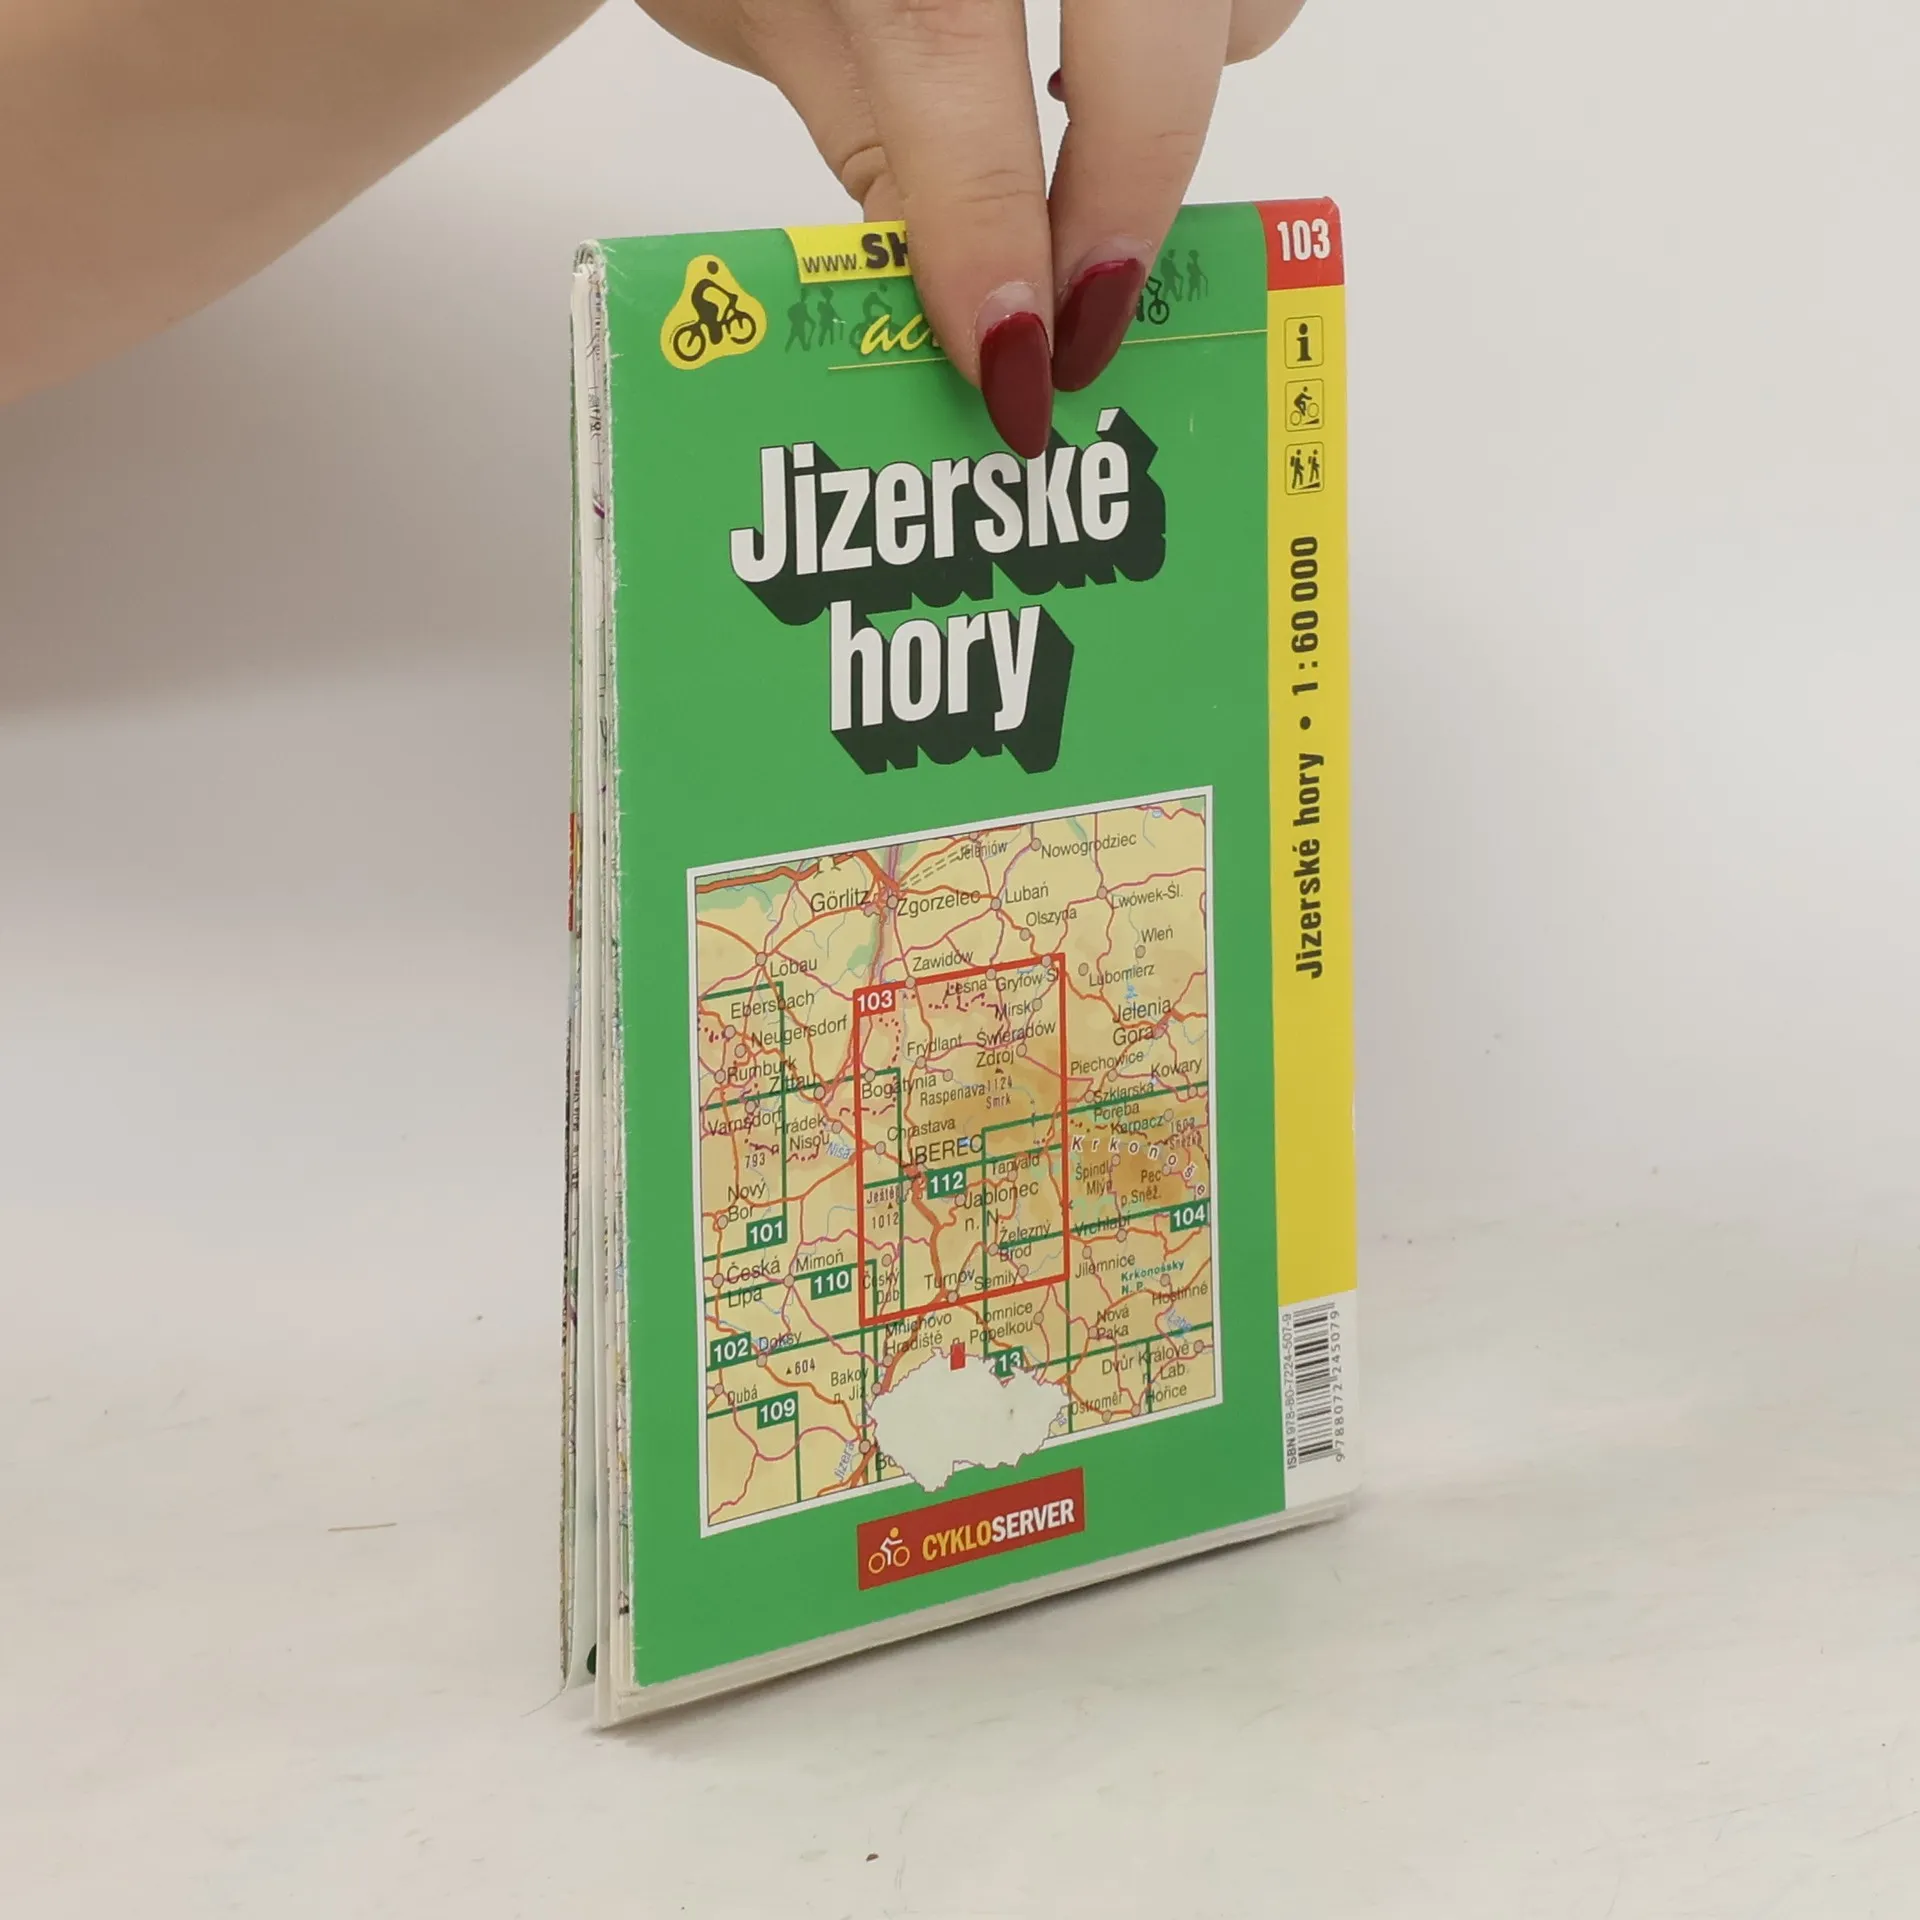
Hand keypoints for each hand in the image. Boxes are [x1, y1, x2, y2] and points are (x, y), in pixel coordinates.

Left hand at [640, 0, 1306, 454]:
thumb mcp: (768, 15)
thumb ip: (878, 155)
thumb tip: (986, 302)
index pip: (958, 84)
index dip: (995, 244)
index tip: (1014, 370)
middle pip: (1156, 29)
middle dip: (1127, 197)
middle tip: (1081, 317)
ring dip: (1184, 97)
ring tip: (1079, 149)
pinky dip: (1205, 27)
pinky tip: (1096, 53)